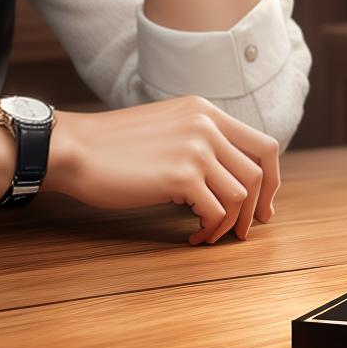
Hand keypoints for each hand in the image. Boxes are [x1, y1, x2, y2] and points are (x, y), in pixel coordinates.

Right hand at [47, 96, 280, 244]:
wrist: (74, 149)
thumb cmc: (112, 146)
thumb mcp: (165, 126)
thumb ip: (198, 139)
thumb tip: (229, 177)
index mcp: (203, 110)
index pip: (264, 144)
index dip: (272, 180)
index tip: (263, 205)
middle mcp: (205, 124)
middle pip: (260, 173)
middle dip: (257, 208)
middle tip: (243, 230)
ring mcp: (195, 149)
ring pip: (241, 196)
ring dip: (230, 224)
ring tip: (208, 234)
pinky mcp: (181, 176)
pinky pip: (216, 213)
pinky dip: (210, 231)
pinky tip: (192, 237)